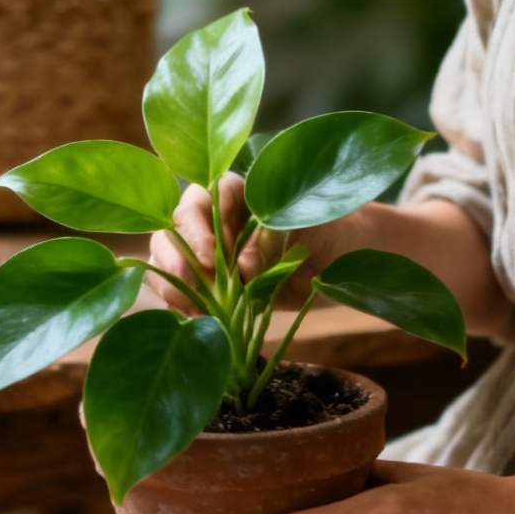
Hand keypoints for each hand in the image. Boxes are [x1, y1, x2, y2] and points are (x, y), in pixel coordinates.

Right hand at [145, 173, 374, 312]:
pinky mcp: (213, 283)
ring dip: (171, 280)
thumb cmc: (333, 230)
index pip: (204, 198)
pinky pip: (179, 287)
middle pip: (175, 226)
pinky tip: (196, 319)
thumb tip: (242, 268)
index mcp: (241, 194)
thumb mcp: (312, 226)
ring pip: (168, 255)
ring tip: (191, 306)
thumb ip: (274, 239)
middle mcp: (218, 219)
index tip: (210, 255)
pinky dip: (179, 303)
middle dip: (176, 254)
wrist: (347, 258)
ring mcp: (211, 252)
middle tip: (192, 283)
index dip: (198, 225)